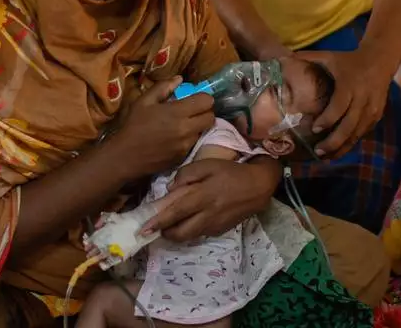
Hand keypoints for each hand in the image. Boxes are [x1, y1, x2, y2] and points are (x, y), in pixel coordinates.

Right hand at [112, 77, 213, 178]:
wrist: (126, 156)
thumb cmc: (134, 125)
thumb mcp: (144, 101)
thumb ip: (163, 87)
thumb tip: (179, 79)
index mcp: (178, 112)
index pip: (207, 101)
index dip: (203, 98)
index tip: (194, 99)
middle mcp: (187, 129)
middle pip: (210, 117)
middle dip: (204, 112)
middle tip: (192, 111)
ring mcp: (186, 144)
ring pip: (204, 131)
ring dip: (198, 126)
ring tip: (183, 125)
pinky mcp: (184, 156)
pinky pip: (194, 143)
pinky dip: (190, 138)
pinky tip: (176, 138)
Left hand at [140, 158, 278, 241]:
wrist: (258, 186)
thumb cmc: (230, 172)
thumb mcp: (207, 164)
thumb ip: (186, 175)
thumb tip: (170, 189)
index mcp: (202, 196)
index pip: (175, 213)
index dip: (158, 222)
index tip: (143, 229)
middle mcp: (207, 215)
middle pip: (180, 233)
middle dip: (164, 233)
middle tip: (154, 228)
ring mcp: (214, 225)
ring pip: (189, 236)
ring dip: (176, 233)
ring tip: (169, 225)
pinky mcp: (220, 230)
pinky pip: (200, 233)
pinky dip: (190, 229)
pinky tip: (190, 219)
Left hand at [299, 48, 395, 159]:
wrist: (379, 61)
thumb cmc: (349, 60)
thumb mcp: (329, 56)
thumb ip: (307, 57)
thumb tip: (283, 57)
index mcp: (350, 85)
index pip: (339, 106)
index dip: (328, 119)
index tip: (315, 128)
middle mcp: (363, 99)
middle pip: (349, 126)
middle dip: (333, 141)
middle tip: (317, 151)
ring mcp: (372, 109)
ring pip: (357, 133)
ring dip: (342, 147)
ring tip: (326, 157)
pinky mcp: (377, 116)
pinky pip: (363, 133)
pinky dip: (351, 143)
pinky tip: (339, 150)